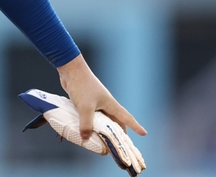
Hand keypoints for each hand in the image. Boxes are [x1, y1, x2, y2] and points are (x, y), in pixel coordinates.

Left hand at [19, 88, 145, 175]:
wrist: (71, 70)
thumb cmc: (82, 86)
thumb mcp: (85, 107)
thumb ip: (86, 124)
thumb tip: (86, 139)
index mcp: (110, 104)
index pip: (126, 117)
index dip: (135, 126)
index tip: (144, 133)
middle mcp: (105, 104)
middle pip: (115, 121)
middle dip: (117, 133)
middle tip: (118, 145)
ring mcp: (96, 102)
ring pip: (102, 119)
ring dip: (102, 129)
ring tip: (101, 141)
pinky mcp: (86, 101)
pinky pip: (91, 116)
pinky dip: (91, 124)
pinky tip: (85, 129)